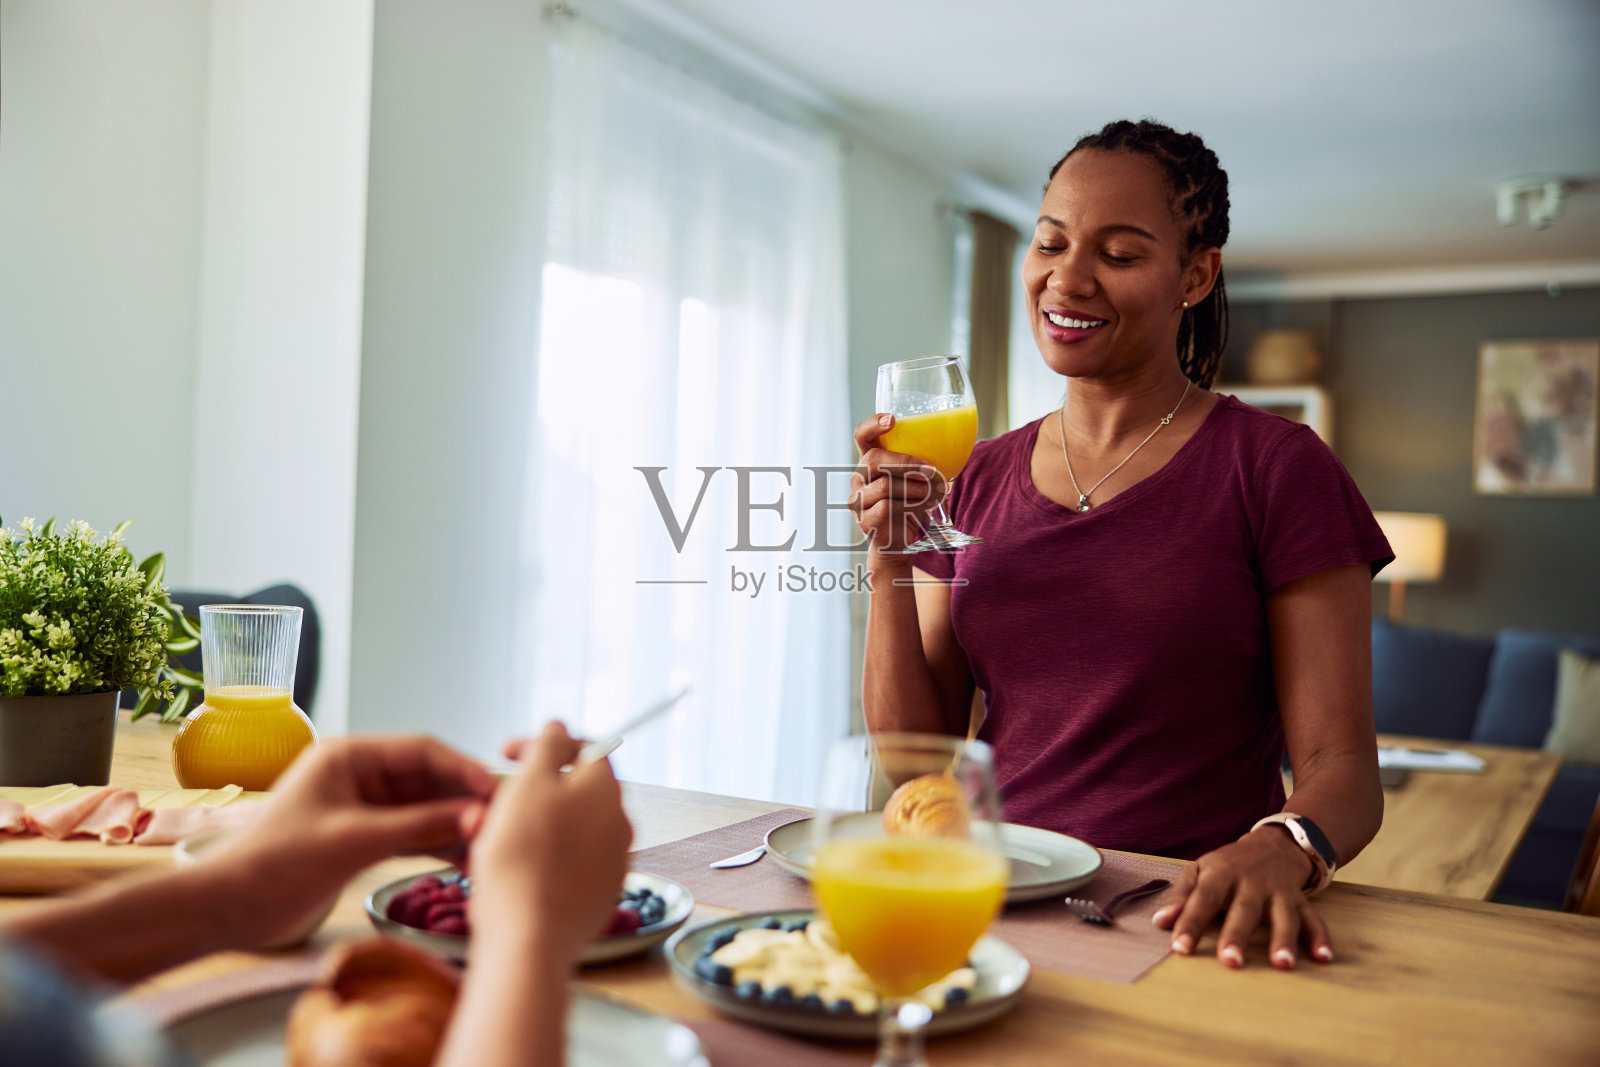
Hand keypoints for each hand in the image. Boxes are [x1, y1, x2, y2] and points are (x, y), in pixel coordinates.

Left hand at [215, 736, 498, 949]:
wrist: (228, 908)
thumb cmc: (276, 863)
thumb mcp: (352, 840)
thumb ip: (417, 827)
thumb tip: (477, 818)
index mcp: (349, 755)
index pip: (421, 750)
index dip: (463, 768)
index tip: (497, 789)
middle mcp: (360, 775)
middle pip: (428, 779)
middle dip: (464, 799)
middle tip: (505, 818)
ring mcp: (363, 808)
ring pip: (424, 809)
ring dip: (455, 825)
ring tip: (492, 843)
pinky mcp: (364, 839)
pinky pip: (412, 835)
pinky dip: (437, 845)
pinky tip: (466, 858)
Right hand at [470, 722, 632, 967]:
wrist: (529, 936)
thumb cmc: (522, 856)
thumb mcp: (528, 784)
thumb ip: (547, 748)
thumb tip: (559, 726)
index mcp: (606, 789)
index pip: (583, 748)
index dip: (542, 746)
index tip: (506, 755)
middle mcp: (621, 823)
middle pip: (577, 791)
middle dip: (539, 788)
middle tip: (501, 800)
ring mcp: (615, 863)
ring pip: (574, 829)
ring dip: (541, 824)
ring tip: (503, 839)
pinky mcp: (601, 896)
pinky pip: (573, 864)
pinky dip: (549, 858)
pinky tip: (519, 872)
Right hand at [850, 413, 944, 558]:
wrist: (898, 542)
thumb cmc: (909, 506)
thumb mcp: (917, 481)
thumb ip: (923, 466)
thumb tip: (951, 451)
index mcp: (870, 461)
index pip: (862, 436)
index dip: (873, 425)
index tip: (892, 420)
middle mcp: (858, 477)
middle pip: (873, 459)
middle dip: (906, 463)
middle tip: (931, 471)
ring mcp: (858, 499)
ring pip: (884, 486)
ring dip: (915, 489)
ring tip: (933, 495)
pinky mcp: (864, 519)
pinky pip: (887, 507)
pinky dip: (909, 508)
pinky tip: (920, 510)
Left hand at [1151, 827, 1333, 968]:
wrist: (1273, 843)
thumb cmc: (1228, 865)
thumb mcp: (1200, 871)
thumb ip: (1181, 897)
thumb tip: (1159, 922)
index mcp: (1221, 874)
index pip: (1203, 899)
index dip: (1190, 922)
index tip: (1180, 947)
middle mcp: (1251, 883)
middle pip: (1244, 910)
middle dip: (1237, 936)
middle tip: (1230, 962)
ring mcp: (1279, 892)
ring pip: (1283, 916)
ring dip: (1284, 939)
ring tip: (1282, 964)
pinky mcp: (1300, 900)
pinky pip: (1313, 919)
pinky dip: (1320, 937)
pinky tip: (1324, 957)